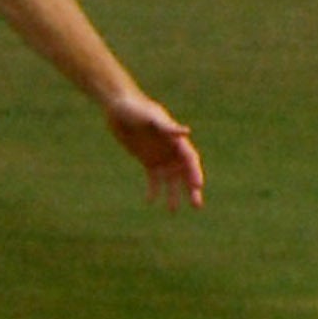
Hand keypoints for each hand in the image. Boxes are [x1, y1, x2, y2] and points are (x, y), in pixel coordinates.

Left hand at [106, 92, 205, 208]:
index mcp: (177, 140)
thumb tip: (187, 132)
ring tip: (173, 210)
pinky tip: (151, 201)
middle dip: (191, 189)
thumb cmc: (137, 109)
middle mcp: (172, 150)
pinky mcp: (147, 161)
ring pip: (170, 179)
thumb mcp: (152, 118)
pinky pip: (153, 179)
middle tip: (197, 205)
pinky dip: (153, 189)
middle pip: (185, 173)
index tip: (197, 186)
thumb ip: (168, 127)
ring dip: (173, 194)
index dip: (195, 173)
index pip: (190, 160)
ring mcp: (161, 156)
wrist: (120, 108)